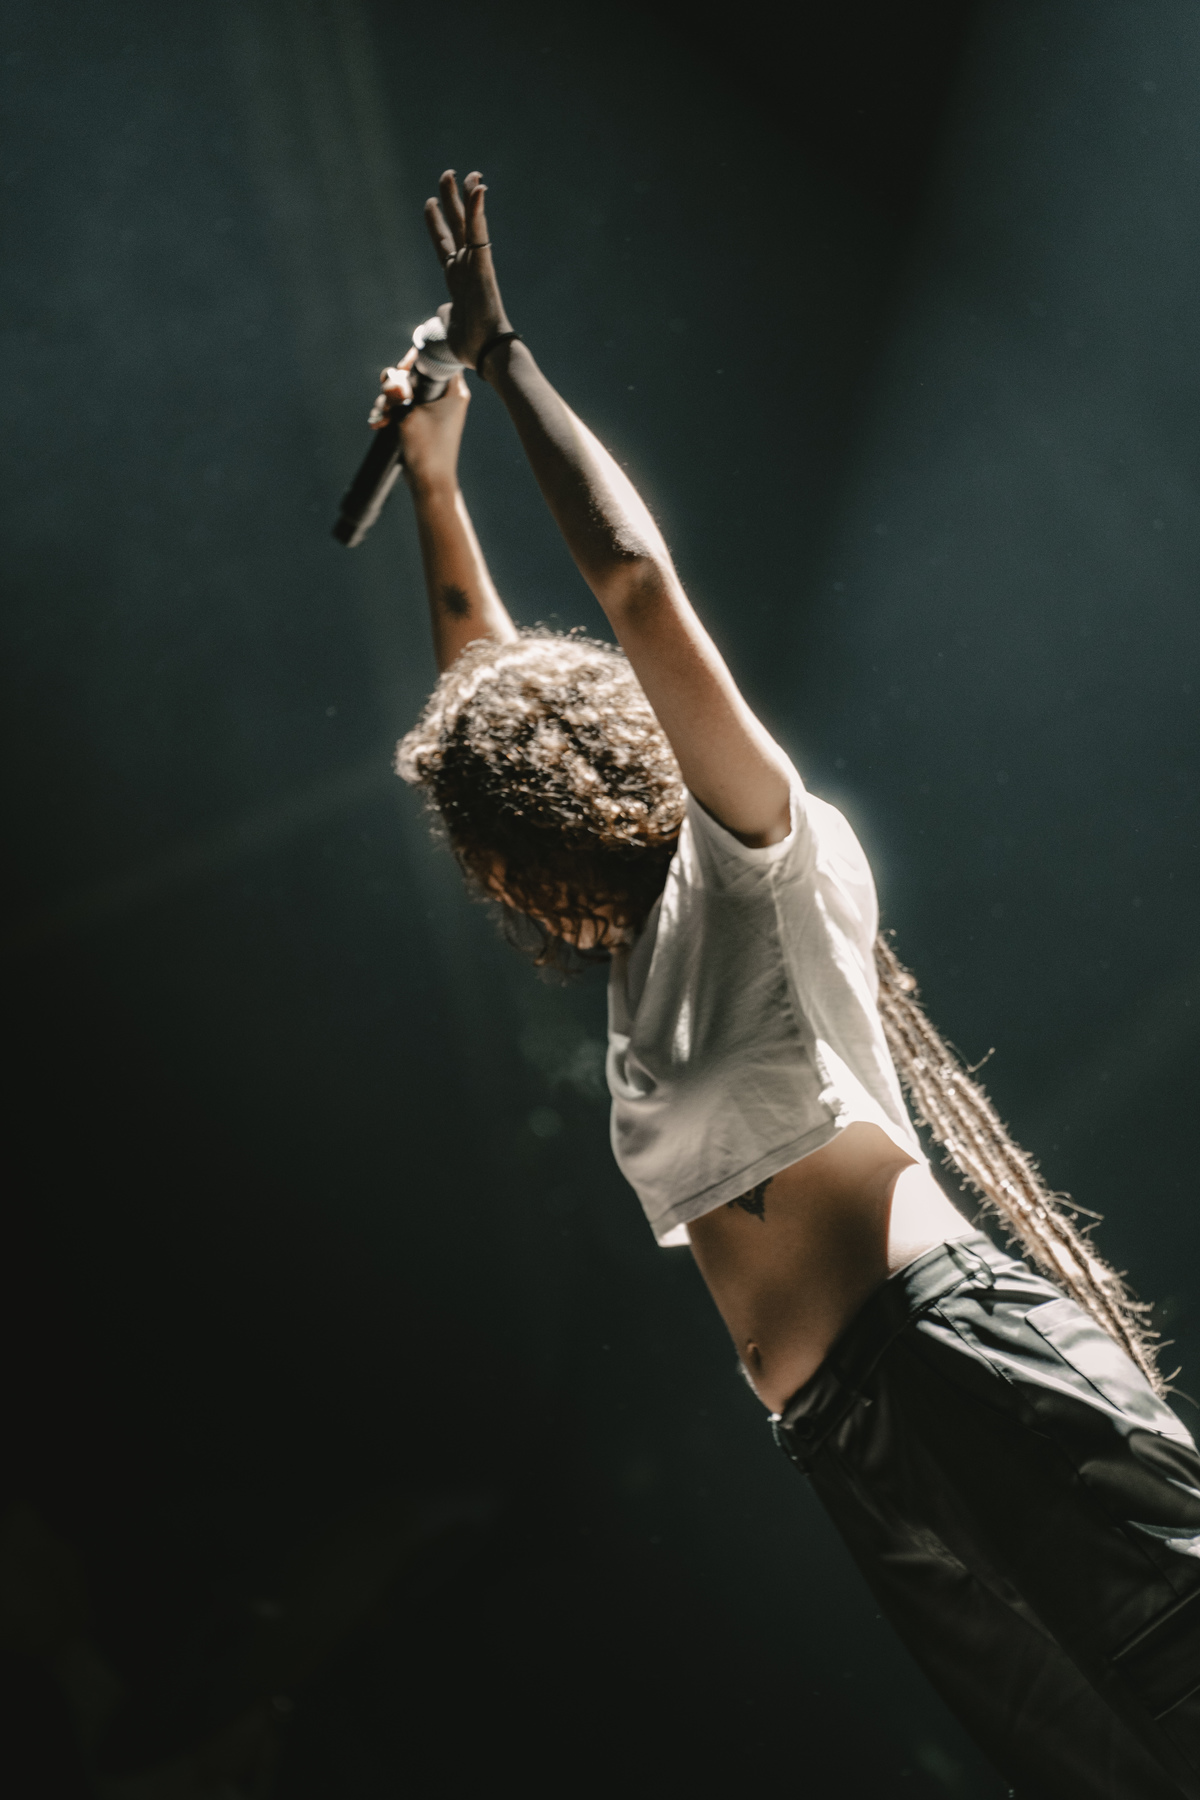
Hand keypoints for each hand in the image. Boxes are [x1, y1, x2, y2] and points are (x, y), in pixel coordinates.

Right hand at [371, 346, 470, 490]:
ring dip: (388, 401)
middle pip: (415, 371)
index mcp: (453, 388)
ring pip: (404, 389)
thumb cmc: (427, 449)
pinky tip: (379, 424)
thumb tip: (390, 375)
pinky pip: (402, 405)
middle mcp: (445, 394)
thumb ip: (398, 390)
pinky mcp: (421, 418)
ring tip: (383, 418)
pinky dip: (389, 412)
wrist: (429, 483)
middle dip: (395, 384)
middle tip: (392, 398)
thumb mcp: (408, 414)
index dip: (414, 359)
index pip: (435, 356)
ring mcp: (432, 407)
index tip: (402, 370)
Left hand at [423, 169, 511, 369]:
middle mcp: (466, 266)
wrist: (485, 352)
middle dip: (452, 199)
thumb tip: (443, 312)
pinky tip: (477, 187)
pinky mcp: (483, 264)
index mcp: (456, 279)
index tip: (430, 203)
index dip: (436, 224)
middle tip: (448, 174)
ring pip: (470, 222)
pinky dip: (478, 210)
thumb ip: (445, 312)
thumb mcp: (448, 324)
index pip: (444, 244)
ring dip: (466, 196)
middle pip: (457, 225)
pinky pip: (479, 232)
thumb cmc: (469, 345)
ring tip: (463, 172)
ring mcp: (475, 264)